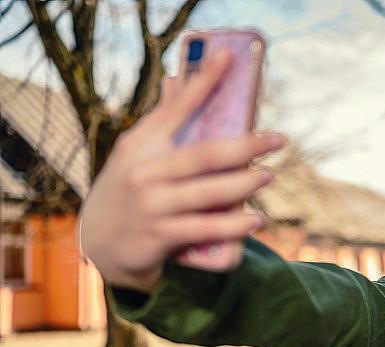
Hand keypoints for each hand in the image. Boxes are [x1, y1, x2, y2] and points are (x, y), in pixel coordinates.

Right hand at [80, 49, 284, 292]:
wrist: (99, 245)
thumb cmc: (128, 192)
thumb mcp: (136, 155)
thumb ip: (163, 125)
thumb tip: (177, 81)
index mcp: (141, 144)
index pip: (177, 107)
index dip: (203, 81)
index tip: (227, 56)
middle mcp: (144, 171)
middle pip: (205, 155)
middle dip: (247, 146)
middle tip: (278, 140)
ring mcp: (151, 204)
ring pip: (210, 192)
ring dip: (246, 185)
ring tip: (268, 177)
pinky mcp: (158, 236)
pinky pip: (205, 228)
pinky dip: (234, 225)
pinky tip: (256, 219)